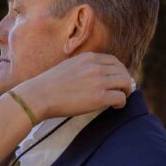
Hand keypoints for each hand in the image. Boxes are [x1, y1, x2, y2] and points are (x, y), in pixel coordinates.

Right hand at [16, 52, 133, 119]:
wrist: (39, 96)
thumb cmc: (49, 85)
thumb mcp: (67, 66)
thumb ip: (82, 67)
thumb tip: (91, 75)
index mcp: (88, 58)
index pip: (113, 61)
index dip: (118, 71)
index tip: (117, 80)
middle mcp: (96, 66)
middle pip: (122, 70)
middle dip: (125, 80)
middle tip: (123, 90)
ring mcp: (99, 81)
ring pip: (125, 82)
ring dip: (126, 91)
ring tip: (121, 98)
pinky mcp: (99, 97)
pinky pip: (120, 97)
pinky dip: (121, 102)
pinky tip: (115, 107)